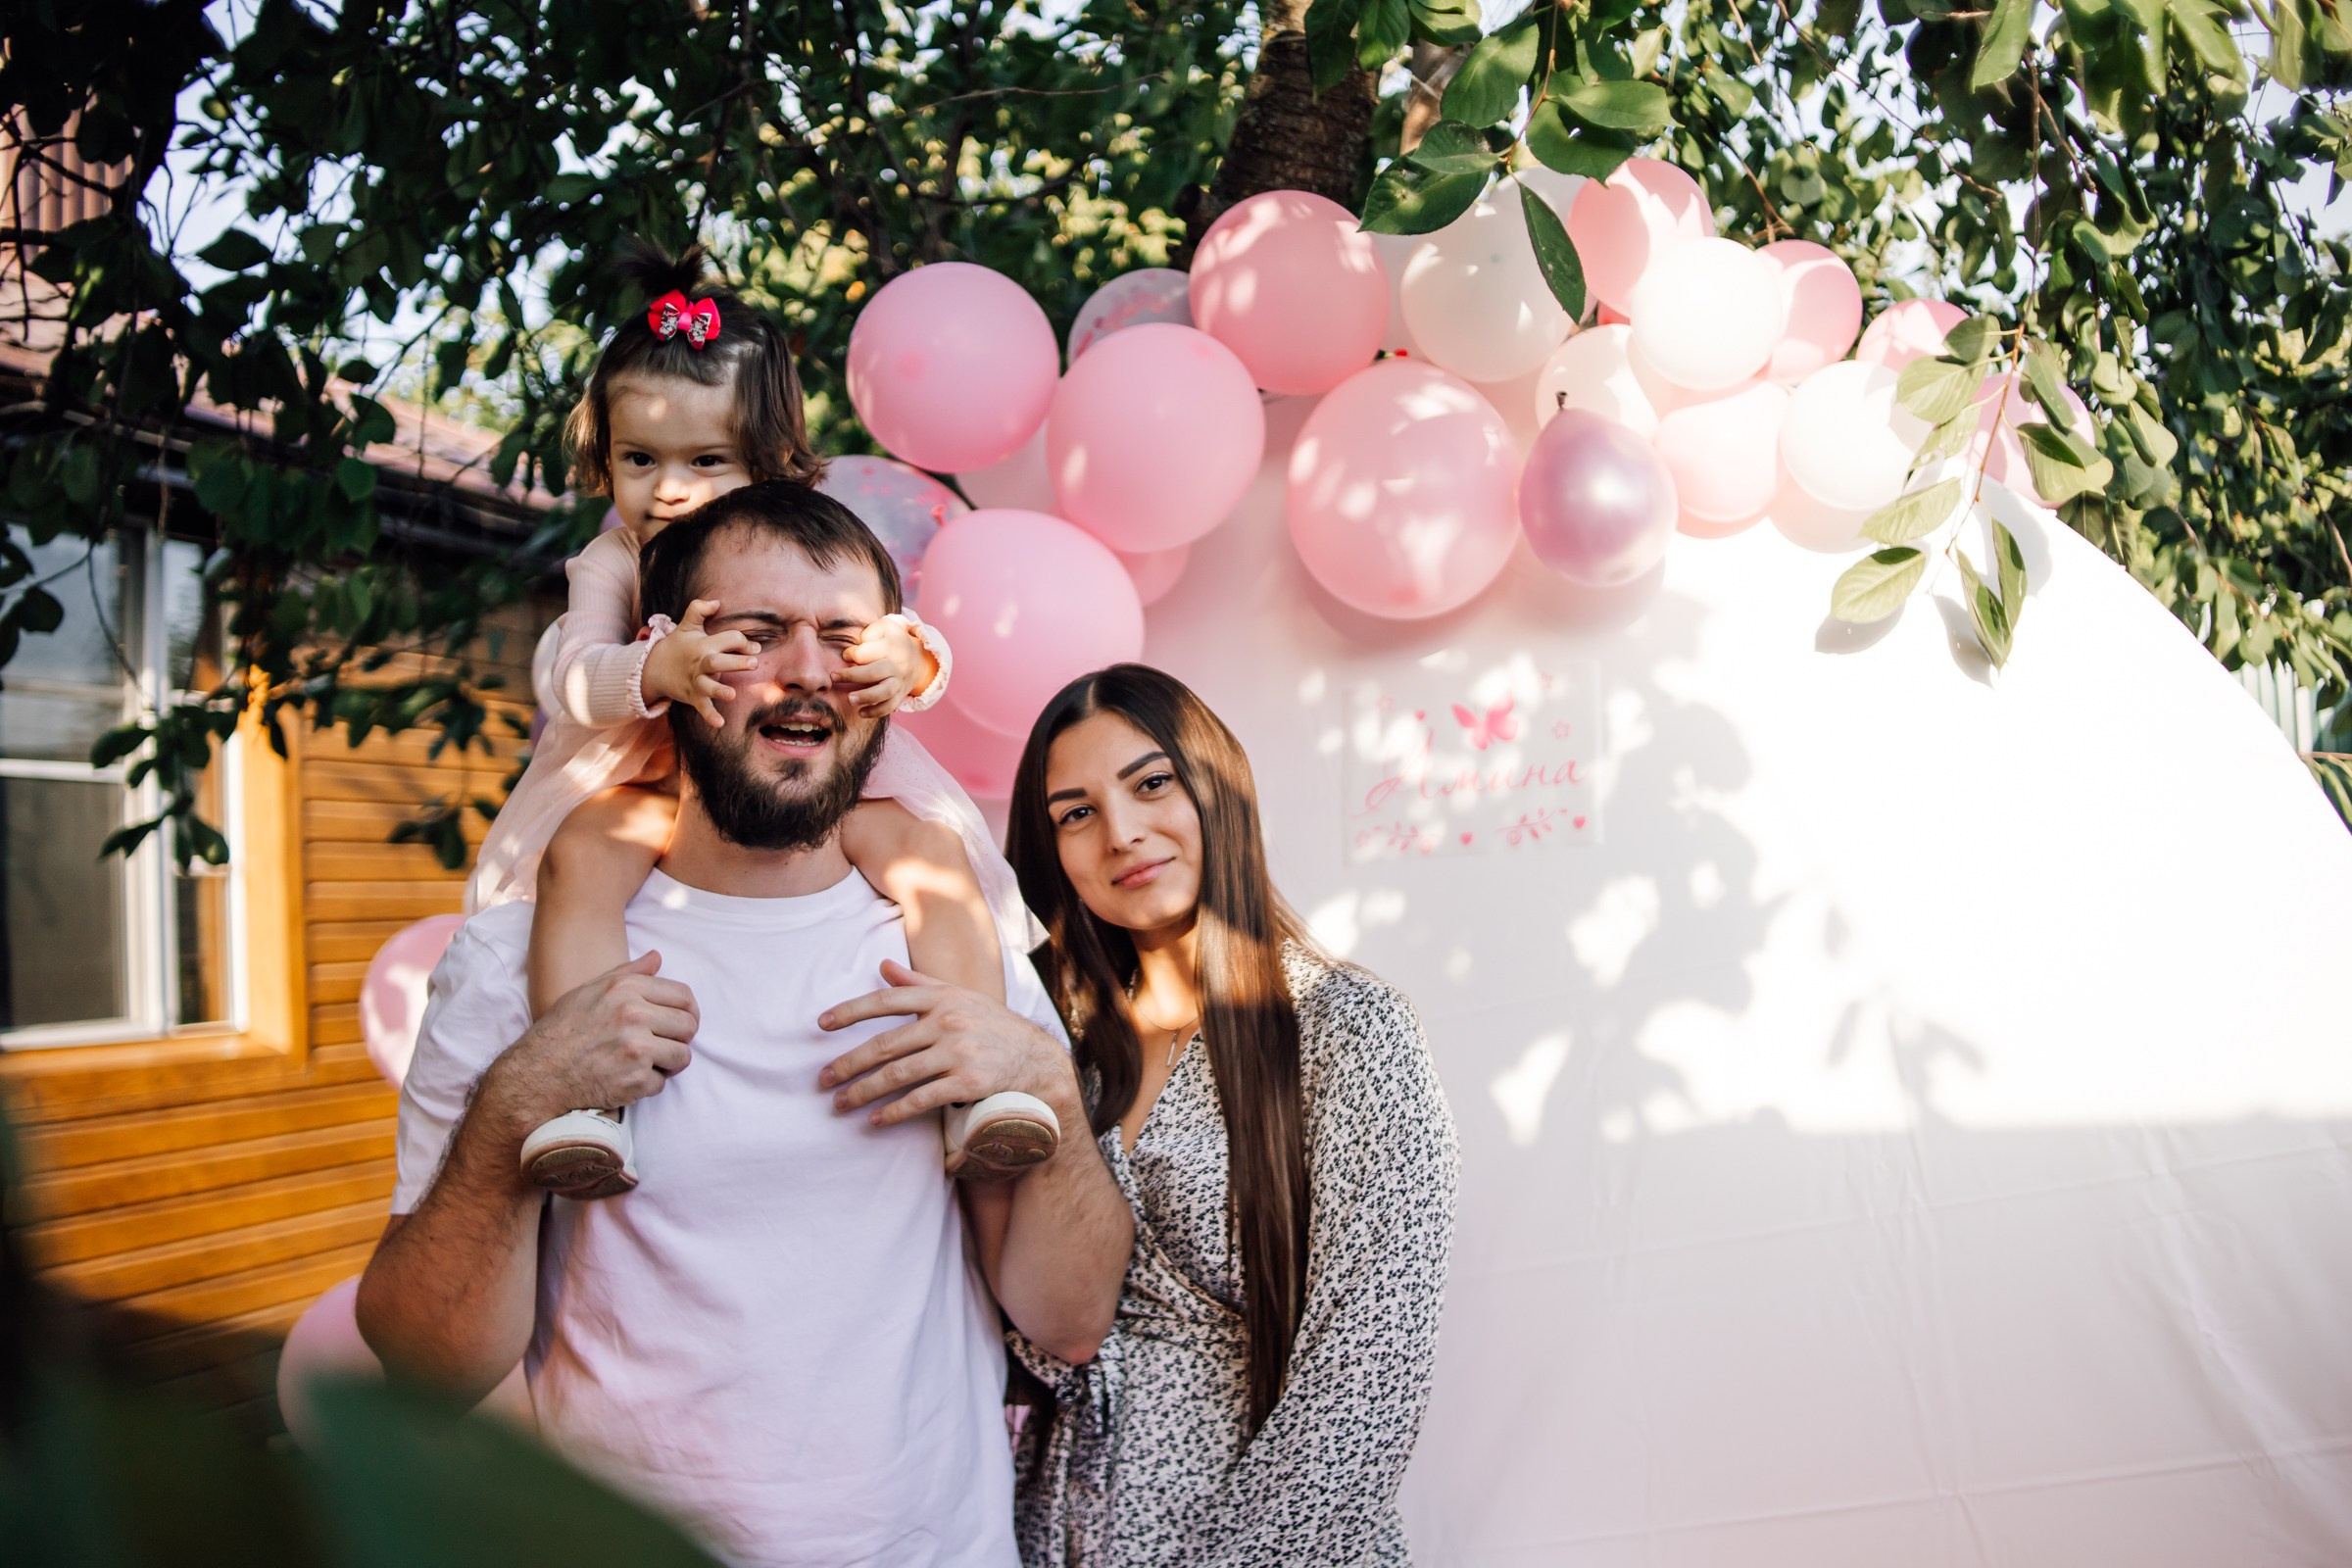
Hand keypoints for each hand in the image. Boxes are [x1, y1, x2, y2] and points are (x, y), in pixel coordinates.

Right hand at [483, 951, 698, 1133]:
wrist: (537, 1073)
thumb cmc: (562, 1030)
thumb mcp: (590, 991)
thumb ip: (628, 973)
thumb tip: (658, 958)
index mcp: (626, 990)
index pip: (684, 997)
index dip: (689, 1012)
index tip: (681, 1022)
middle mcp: (633, 1015)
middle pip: (689, 1026)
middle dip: (681, 1038)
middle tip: (665, 1045)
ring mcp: (635, 1049)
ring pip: (682, 1056)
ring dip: (670, 1063)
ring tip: (649, 1062)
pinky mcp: (634, 1081)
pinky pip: (661, 1083)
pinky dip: (647, 1085)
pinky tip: (628, 1078)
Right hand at [642, 598, 757, 726]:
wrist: (654, 669)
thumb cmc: (678, 645)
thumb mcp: (686, 625)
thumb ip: (698, 609)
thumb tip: (716, 601)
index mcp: (704, 644)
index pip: (728, 639)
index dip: (743, 642)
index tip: (756, 648)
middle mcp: (700, 663)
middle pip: (717, 661)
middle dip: (735, 662)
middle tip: (753, 663)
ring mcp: (696, 681)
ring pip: (708, 687)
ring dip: (719, 691)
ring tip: (731, 694)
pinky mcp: (693, 696)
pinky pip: (702, 707)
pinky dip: (709, 716)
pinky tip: (719, 724)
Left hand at [817, 960, 1078, 1141]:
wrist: (1038, 1061)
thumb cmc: (992, 1027)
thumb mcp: (959, 997)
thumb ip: (919, 982)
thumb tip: (882, 965)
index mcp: (942, 997)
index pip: (887, 1000)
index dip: (851, 1011)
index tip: (822, 1024)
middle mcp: (948, 1022)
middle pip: (885, 1043)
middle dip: (848, 1063)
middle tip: (823, 1079)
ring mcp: (958, 1053)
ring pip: (898, 1074)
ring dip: (864, 1091)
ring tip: (841, 1103)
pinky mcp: (968, 1082)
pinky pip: (922, 1099)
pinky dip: (895, 1111)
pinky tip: (875, 1120)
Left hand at [835, 615, 935, 717]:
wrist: (919, 659)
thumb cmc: (893, 641)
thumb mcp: (885, 627)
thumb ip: (868, 633)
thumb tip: (851, 653)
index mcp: (891, 645)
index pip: (866, 652)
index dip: (852, 654)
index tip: (846, 656)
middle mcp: (897, 664)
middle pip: (874, 672)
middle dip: (852, 676)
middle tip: (834, 677)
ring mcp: (899, 681)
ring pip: (884, 692)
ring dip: (866, 697)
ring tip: (850, 699)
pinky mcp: (900, 695)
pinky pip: (889, 706)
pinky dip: (876, 712)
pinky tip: (861, 712)